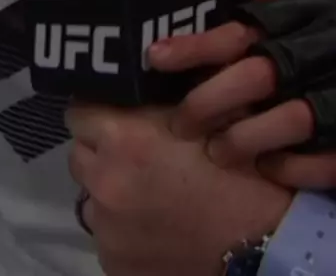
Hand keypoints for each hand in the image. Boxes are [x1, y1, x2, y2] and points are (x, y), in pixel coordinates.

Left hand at [67, 103, 291, 275]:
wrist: (259, 246)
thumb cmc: (237, 170)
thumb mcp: (200, 114)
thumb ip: (156, 98)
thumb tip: (128, 80)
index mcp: (122, 137)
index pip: (78, 112)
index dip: (96, 110)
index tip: (113, 114)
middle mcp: (104, 180)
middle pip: (79, 152)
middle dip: (100, 148)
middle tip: (131, 151)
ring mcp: (105, 226)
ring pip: (90, 193)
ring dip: (109, 185)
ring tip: (144, 188)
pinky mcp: (111, 260)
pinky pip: (105, 231)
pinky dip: (121, 224)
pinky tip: (152, 221)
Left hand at [149, 20, 335, 188]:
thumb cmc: (305, 61)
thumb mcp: (279, 35)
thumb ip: (237, 43)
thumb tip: (164, 55)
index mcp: (297, 22)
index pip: (239, 34)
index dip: (195, 47)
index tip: (155, 59)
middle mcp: (318, 55)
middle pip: (258, 75)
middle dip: (211, 102)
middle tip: (181, 126)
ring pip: (292, 118)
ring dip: (245, 139)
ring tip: (218, 152)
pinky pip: (322, 161)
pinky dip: (290, 167)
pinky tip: (268, 168)